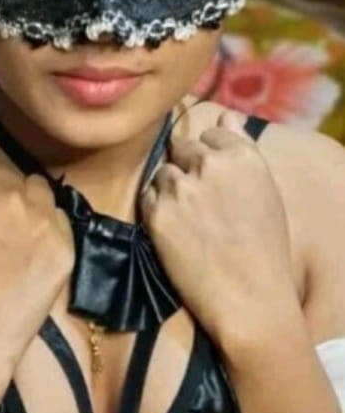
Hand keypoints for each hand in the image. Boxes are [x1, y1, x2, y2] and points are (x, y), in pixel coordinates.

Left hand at [140, 113, 299, 344]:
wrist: (248, 297)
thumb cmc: (264, 247)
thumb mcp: (263, 191)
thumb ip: (241, 148)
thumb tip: (225, 116)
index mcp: (240, 156)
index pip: (210, 133)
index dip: (208, 152)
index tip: (210, 171)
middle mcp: (207, 165)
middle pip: (181, 146)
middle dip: (186, 163)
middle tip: (194, 193)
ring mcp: (179, 189)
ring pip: (162, 171)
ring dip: (169, 186)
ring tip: (184, 214)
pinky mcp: (156, 214)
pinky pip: (148, 195)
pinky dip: (156, 206)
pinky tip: (171, 226)